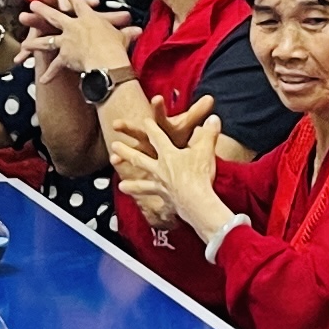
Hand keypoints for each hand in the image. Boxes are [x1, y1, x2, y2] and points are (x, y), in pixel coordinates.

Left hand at [36, 0, 134, 82]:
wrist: (106, 60)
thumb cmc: (116, 46)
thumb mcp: (123, 36)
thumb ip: (127, 33)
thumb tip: (138, 31)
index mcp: (89, 17)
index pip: (79, 3)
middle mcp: (74, 26)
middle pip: (54, 15)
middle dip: (42, 9)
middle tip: (32, 5)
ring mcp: (66, 41)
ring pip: (46, 39)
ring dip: (34, 41)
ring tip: (24, 43)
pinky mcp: (64, 56)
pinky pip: (54, 66)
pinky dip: (50, 74)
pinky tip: (42, 80)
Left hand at [112, 97, 223, 233]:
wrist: (196, 200)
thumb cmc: (200, 173)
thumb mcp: (206, 149)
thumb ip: (209, 132)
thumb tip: (214, 118)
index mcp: (168, 154)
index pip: (158, 137)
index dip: (152, 127)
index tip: (144, 121)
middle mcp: (160, 169)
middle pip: (139, 158)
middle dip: (126, 151)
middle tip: (114, 146)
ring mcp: (160, 185)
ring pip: (142, 183)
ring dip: (131, 184)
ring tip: (121, 186)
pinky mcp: (165, 199)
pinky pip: (157, 203)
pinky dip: (152, 207)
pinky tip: (145, 211)